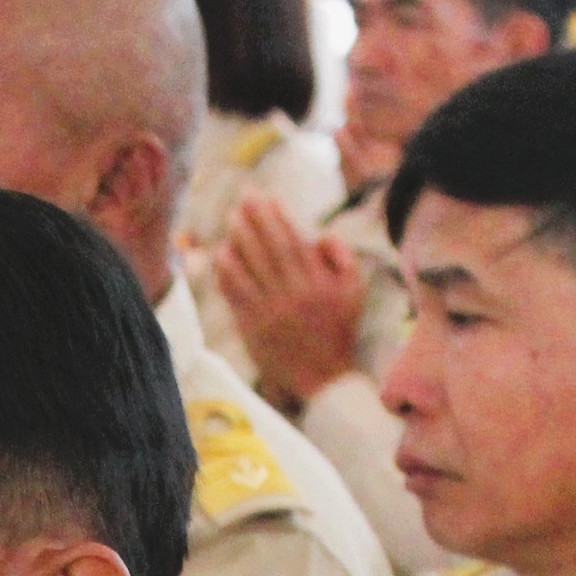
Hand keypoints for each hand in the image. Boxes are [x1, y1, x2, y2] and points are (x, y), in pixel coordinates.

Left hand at [215, 196, 370, 407]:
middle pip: (269, 250)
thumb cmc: (339, 329)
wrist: (325, 378)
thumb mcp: (355, 290)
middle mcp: (294, 296)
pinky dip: (227, 273)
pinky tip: (221, 253)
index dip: (277, 217)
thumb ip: (342, 256)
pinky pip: (236, 295)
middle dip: (256, 220)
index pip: (293, 242)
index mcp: (318, 284)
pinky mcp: (253, 329)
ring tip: (232, 219)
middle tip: (244, 197)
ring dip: (238, 240)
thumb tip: (318, 233)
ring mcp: (271, 313)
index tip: (266, 197)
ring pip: (250, 269)